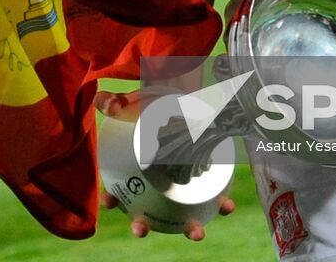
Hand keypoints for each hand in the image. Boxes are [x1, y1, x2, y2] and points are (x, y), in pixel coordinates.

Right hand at [95, 90, 236, 240]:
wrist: (179, 102)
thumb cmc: (150, 107)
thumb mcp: (130, 102)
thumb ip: (113, 102)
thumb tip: (109, 107)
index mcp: (132, 174)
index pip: (116, 191)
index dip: (111, 198)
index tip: (110, 200)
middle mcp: (155, 188)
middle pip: (145, 214)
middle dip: (142, 226)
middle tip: (140, 228)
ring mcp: (179, 188)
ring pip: (182, 215)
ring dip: (190, 228)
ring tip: (196, 232)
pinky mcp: (203, 183)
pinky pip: (213, 199)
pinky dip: (221, 205)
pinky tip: (226, 205)